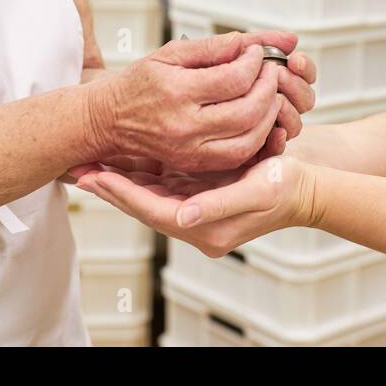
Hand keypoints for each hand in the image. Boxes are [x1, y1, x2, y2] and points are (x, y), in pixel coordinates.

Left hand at [71, 153, 316, 257]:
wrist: (308, 189)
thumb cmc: (285, 188)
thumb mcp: (255, 192)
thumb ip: (218, 205)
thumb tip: (183, 217)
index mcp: (205, 228)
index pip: (150, 210)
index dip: (120, 193)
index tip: (94, 177)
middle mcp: (196, 224)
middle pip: (142, 203)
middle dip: (111, 185)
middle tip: (78, 167)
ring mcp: (196, 210)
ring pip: (148, 193)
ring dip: (121, 178)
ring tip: (92, 162)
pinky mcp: (201, 195)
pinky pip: (162, 185)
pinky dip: (142, 172)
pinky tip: (126, 157)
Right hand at [82, 31, 315, 172]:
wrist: (108, 121)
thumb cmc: (138, 83)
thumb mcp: (168, 54)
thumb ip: (208, 47)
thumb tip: (245, 42)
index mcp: (177, 92)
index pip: (234, 79)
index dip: (255, 63)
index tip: (258, 52)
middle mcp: (185, 125)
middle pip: (247, 111)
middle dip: (268, 88)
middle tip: (272, 72)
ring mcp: (191, 150)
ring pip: (249, 139)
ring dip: (268, 115)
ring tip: (270, 95)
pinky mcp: (195, 164)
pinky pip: (238, 156)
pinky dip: (256, 137)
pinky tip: (258, 118)